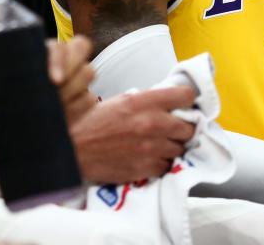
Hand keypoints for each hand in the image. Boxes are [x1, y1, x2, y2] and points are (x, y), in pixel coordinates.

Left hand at [0, 36, 96, 157]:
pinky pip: (91, 100)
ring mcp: (74, 80)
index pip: (58, 44)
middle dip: (73, 68)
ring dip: (75, 90)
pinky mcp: (82, 101)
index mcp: (37, 53)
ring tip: (57, 108)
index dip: (59, 57)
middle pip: (81, 48)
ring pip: (88, 73)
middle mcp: (59, 62)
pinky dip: (81, 109)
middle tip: (57, 89)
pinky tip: (66, 120)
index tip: (52, 79)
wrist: (1, 141)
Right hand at [70, 86, 196, 183]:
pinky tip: (148, 157)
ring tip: (158, 144)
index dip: (187, 100)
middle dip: (182, 128)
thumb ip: (145, 102)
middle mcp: (152, 123)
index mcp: (144, 102)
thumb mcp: (119, 101)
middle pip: (189, 127)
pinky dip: (161, 162)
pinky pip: (167, 165)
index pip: (186, 96)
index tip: (184, 105)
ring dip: (172, 146)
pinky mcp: (147, 168)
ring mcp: (151, 148)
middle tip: (172, 129)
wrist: (74, 149)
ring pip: (180, 148)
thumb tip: (165, 104)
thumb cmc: (92, 122)